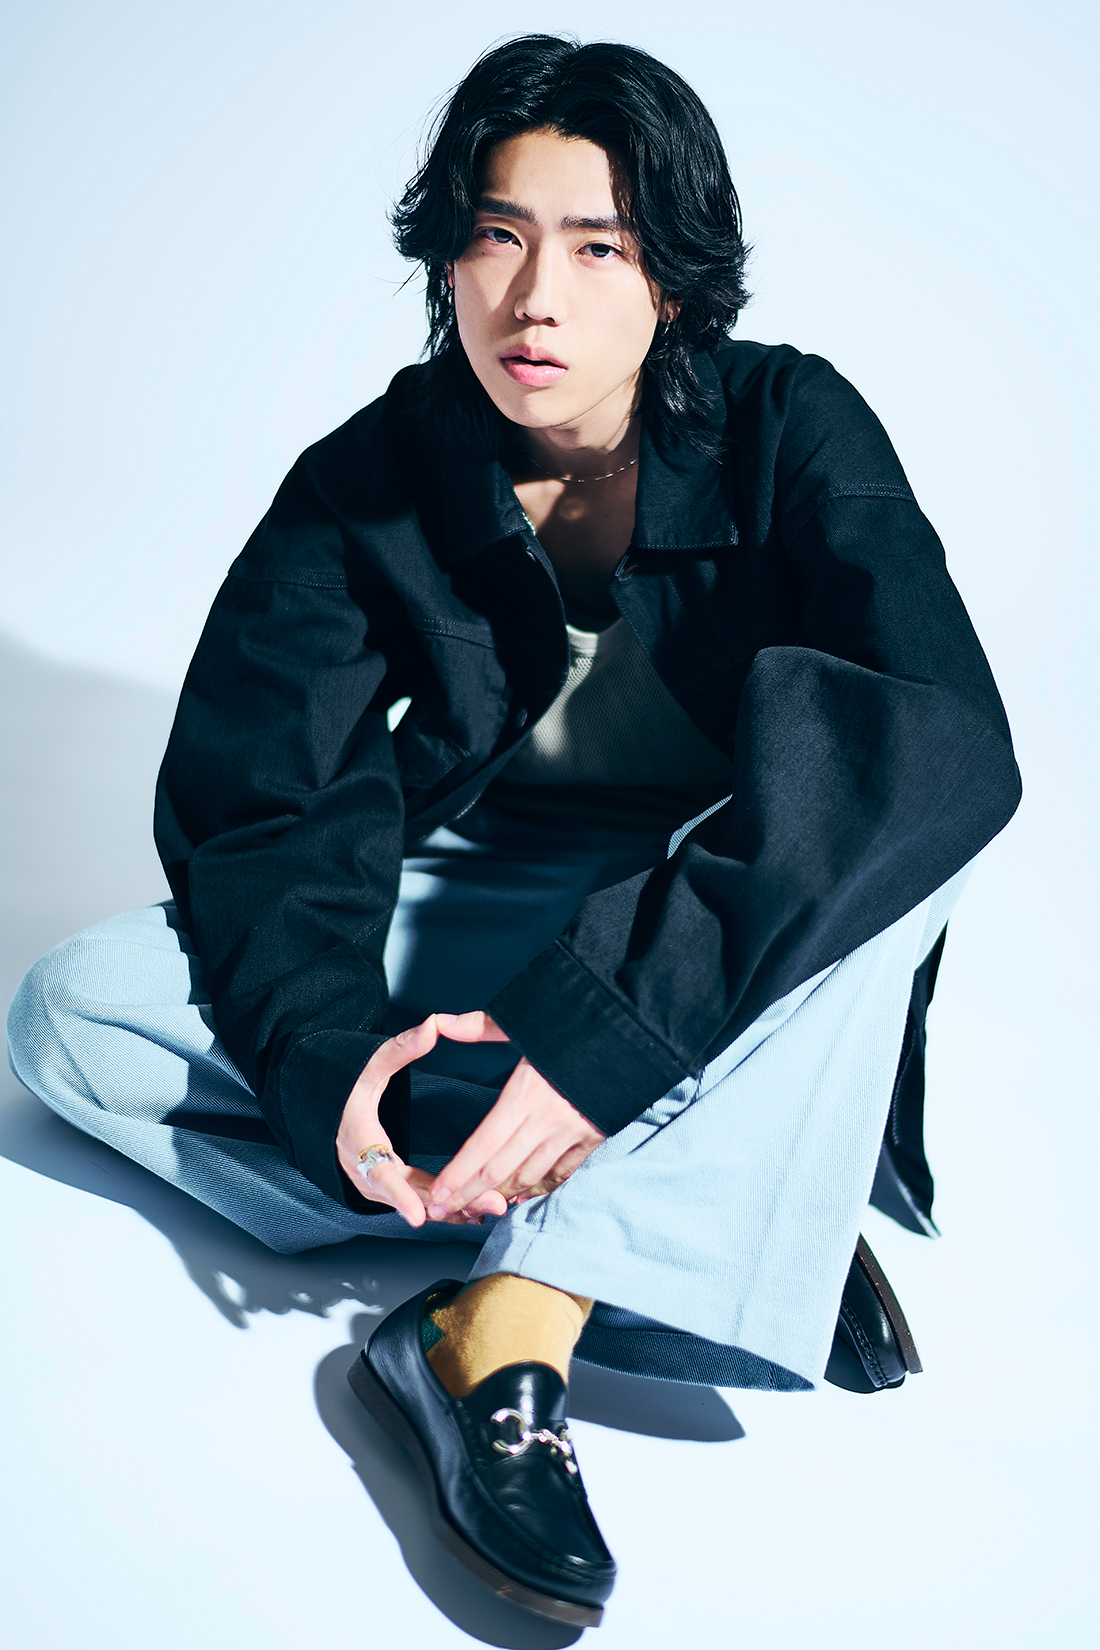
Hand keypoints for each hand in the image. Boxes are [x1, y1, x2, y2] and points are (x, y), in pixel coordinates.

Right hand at [336, 1017, 507, 1226]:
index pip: (381, 1174)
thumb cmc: (346, 1086)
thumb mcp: (369, 1065)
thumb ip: (401, 1048)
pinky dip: (448, 1205)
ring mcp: (379, 1185)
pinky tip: (480, 1208)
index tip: (420, 1214)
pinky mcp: (392, 1188)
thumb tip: (433, 1025)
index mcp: (359, 1143)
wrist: (327, 1112)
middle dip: (450, 1203)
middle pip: (410, 1195)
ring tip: (494, 1206)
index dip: (401, 1196)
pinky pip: (421, 1201)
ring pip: (420, 1202)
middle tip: (489, 1203)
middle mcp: (367, 1172)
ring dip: (456, 1207)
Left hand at [423, 1011, 605, 1220]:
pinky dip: (538, 1189)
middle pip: (499, 1170)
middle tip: (440, 1211)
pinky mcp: (593, 1137)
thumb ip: (478, 1027)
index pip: (482, 1146)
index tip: (435, 1193)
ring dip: (500, 1196)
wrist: (630, 1031)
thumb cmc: (574, 1023)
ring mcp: (572, 1133)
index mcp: (525, 1094)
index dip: (457, 1174)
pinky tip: (520, 1198)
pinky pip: (561, 1173)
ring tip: (474, 1208)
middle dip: (467, 1195)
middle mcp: (546, 1120)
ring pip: (529, 1176)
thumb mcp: (523, 1021)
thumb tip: (441, 1022)